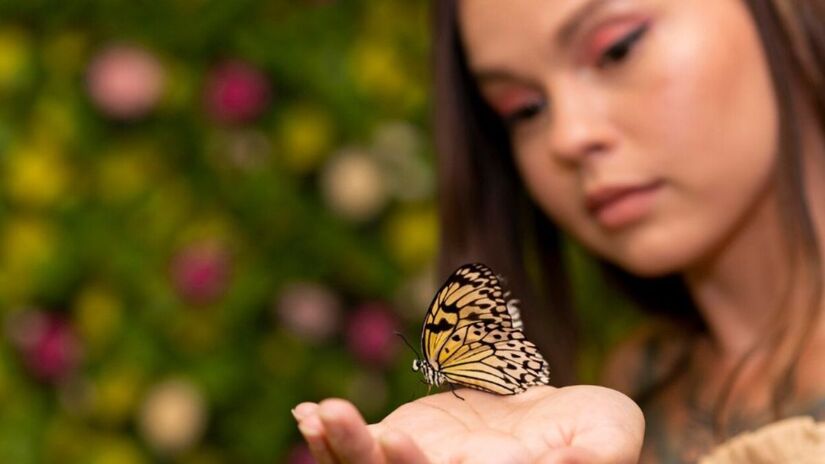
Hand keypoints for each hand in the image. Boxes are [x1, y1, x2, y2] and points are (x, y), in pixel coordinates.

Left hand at [293, 385, 643, 462]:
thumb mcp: (609, 435)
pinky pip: (358, 446)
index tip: (419, 446)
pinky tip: (309, 416)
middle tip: (352, 425)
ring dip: (342, 448)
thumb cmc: (586, 431)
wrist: (548, 413)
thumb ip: (596, 455)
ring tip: (321, 416)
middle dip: (373, 461)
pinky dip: (331, 435)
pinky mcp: (401, 443)